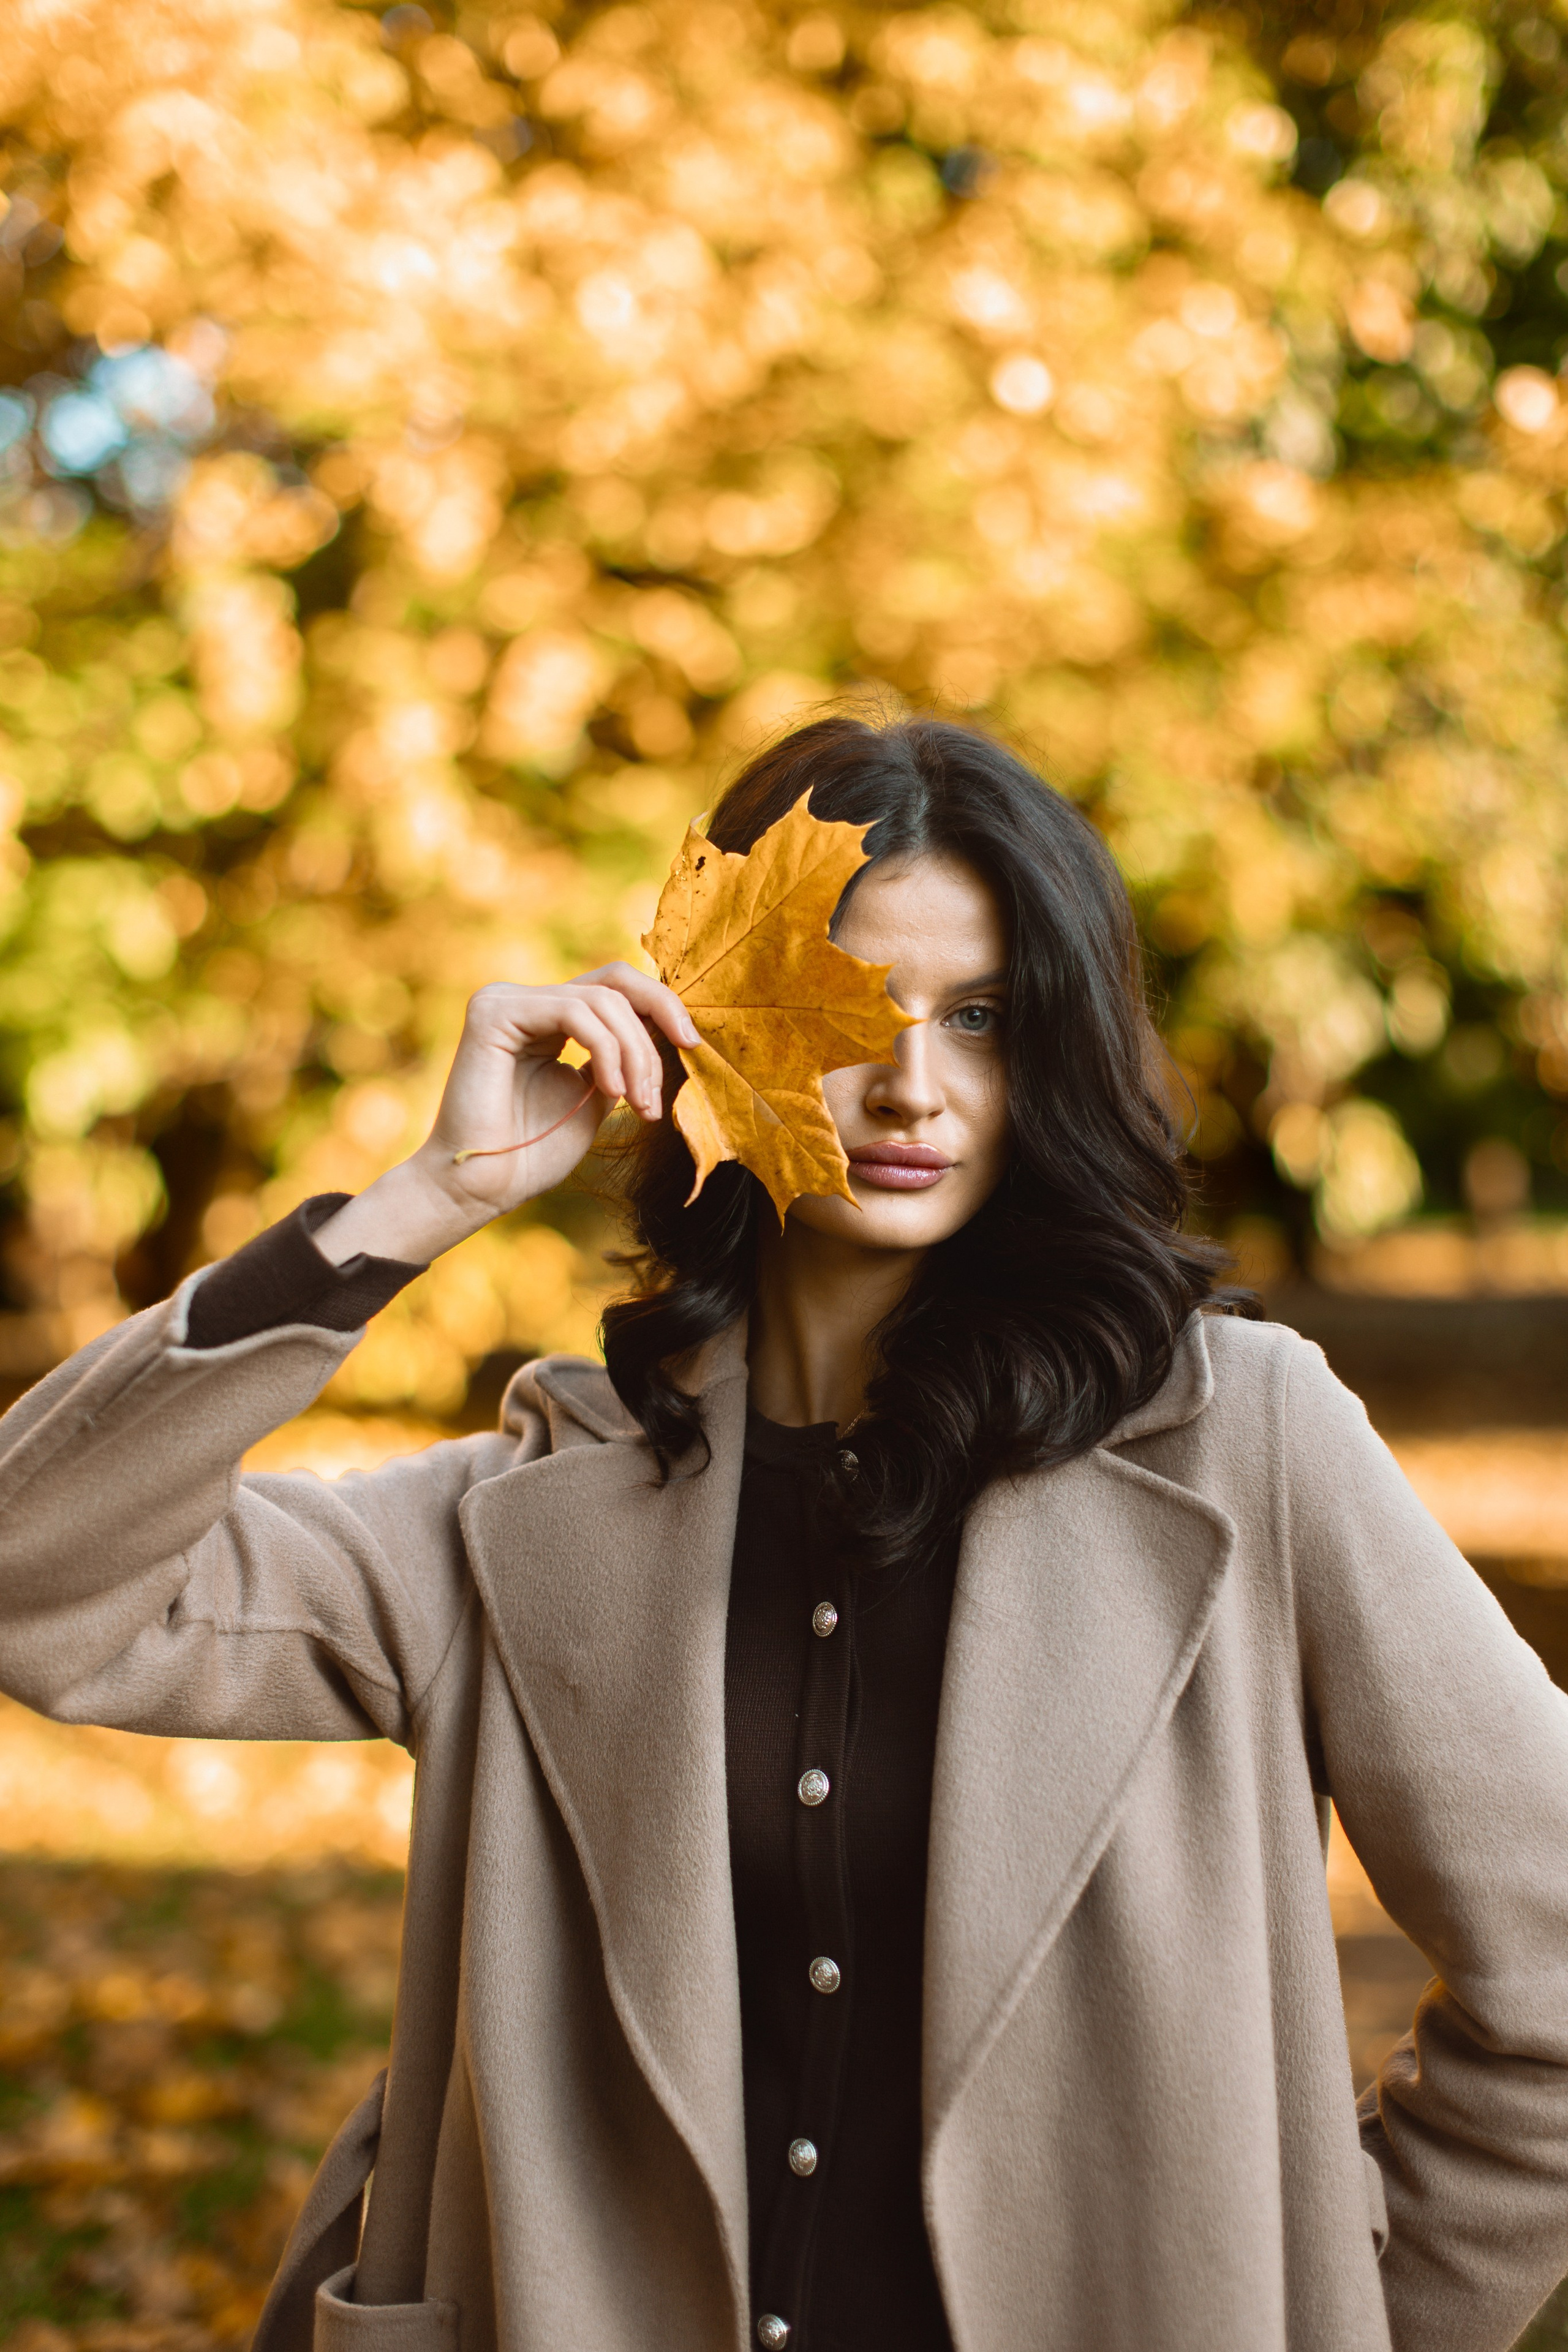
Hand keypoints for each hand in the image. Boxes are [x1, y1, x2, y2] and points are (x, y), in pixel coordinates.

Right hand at [313, 965, 696, 1265]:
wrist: (483, 1187)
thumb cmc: (533, 1152)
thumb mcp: (596, 1097)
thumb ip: (620, 1060)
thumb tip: (666, 1032)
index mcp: (547, 1016)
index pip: (615, 988)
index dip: (660, 1006)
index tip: (692, 1043)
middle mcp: (525, 1000)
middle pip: (613, 983)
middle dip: (654, 1029)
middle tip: (660, 1089)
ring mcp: (506, 1000)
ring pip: (601, 1002)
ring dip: (633, 1055)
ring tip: (638, 1104)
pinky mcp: (494, 1011)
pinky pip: (573, 1012)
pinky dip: (606, 1051)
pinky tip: (610, 1090)